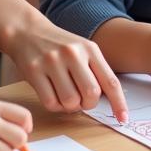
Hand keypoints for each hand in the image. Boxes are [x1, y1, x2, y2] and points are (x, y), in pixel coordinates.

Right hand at [7, 17, 128, 121]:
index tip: (123, 119)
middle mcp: (72, 53)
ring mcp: (52, 61)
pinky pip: (50, 102)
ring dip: (70, 107)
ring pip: (70, 101)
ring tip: (65, 97)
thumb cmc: (59, 46)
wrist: (27, 31)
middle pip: (91, 94)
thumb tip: (109, 101)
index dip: (119, 103)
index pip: (110, 81)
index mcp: (89, 49)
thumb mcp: (82, 50)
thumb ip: (95, 71)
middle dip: (88, 104)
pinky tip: (53, 96)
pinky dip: (55, 106)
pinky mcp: (34, 71)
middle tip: (81, 100)